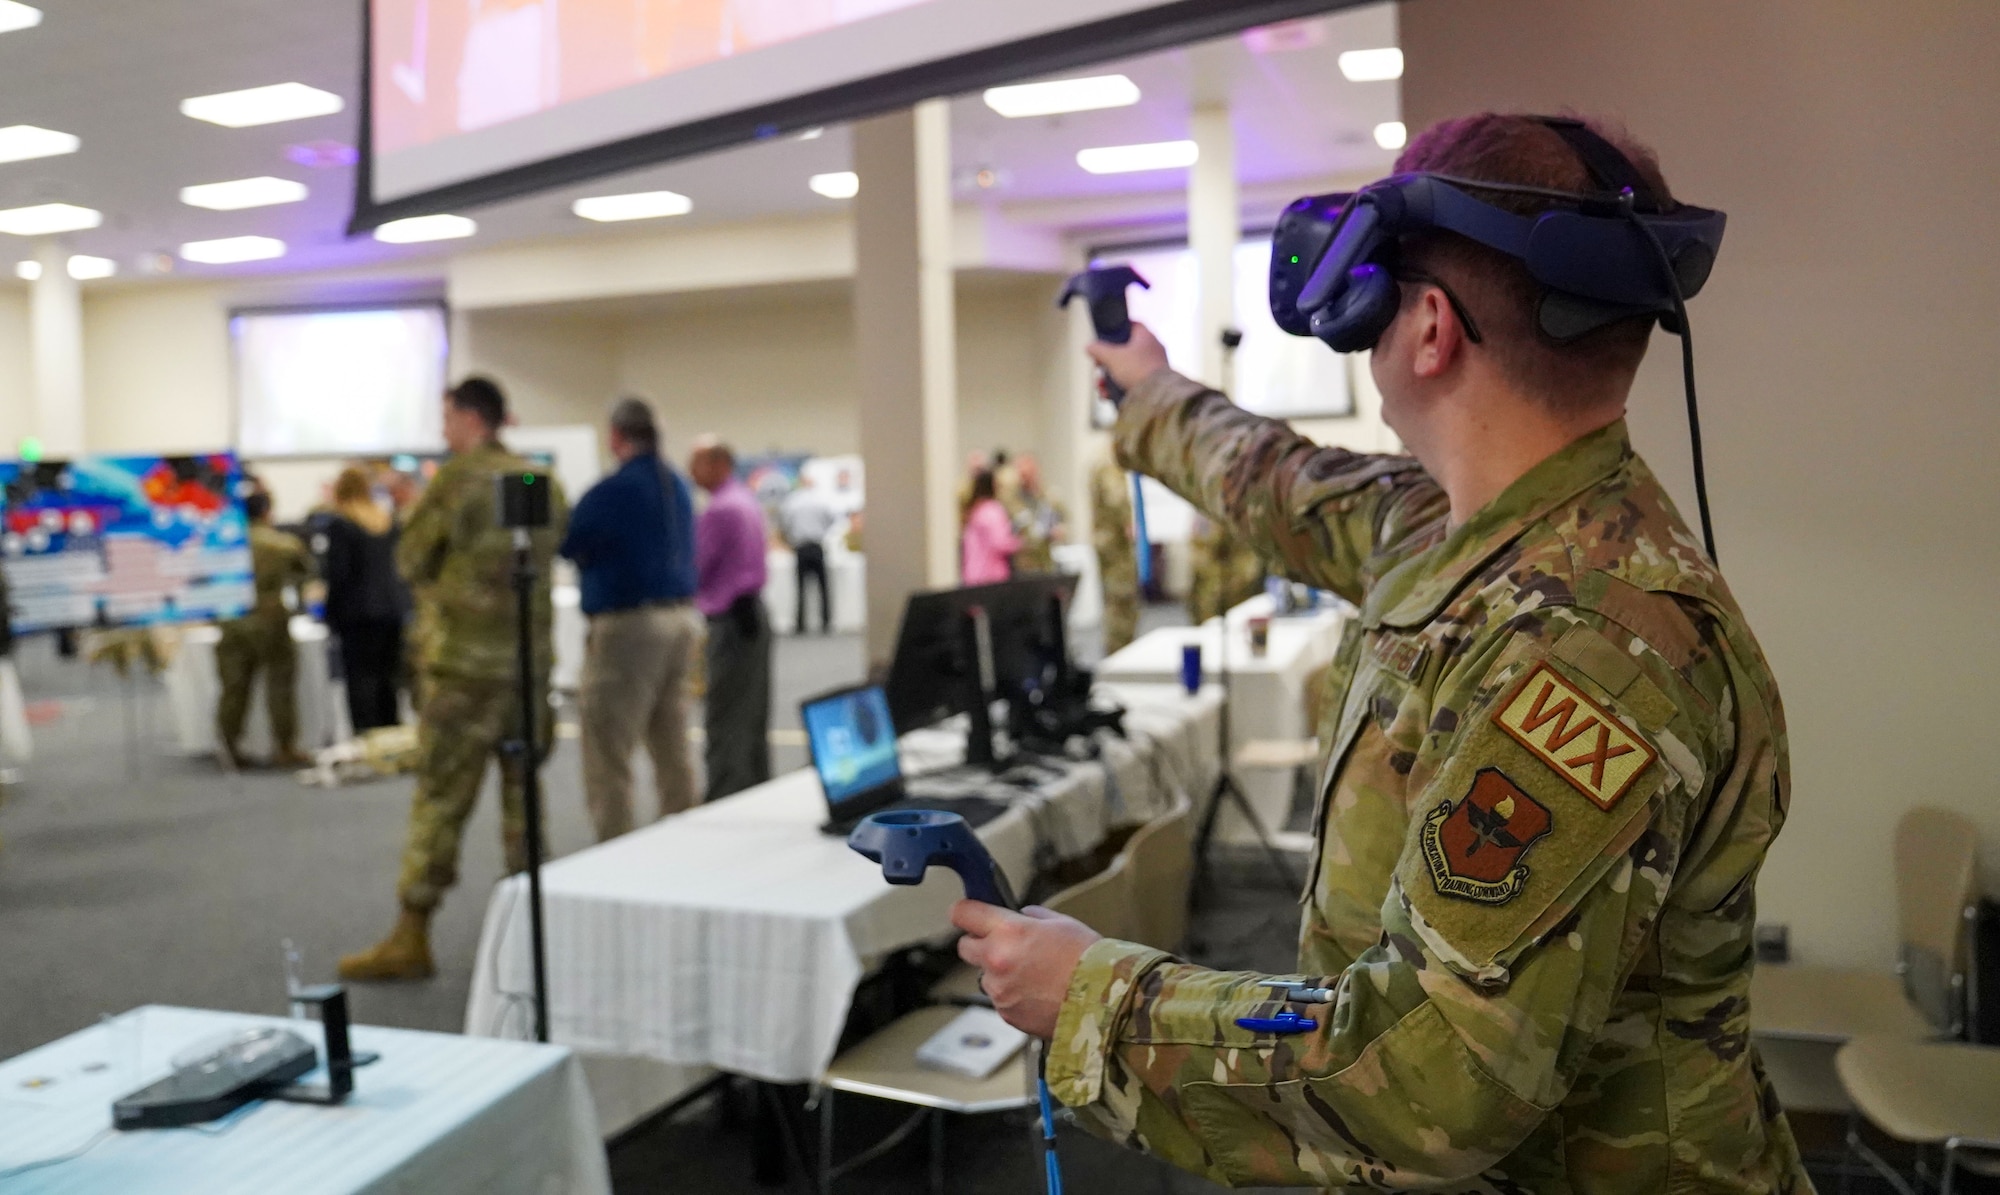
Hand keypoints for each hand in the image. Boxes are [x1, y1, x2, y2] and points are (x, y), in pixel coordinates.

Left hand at [951, 900, 1099, 1038]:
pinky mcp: (1006, 1014)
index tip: (968, 914)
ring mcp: (999, 990)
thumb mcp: (1062, 923)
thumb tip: (1019, 917)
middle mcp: (997, 960)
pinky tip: (1038, 994)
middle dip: (980, 944)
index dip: (965, 912)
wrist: (1104, 1001)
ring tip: (1034, 976)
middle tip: (1004, 946)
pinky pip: (1000, 1000)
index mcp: (1009, 931)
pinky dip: (1013, 996)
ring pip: (984, 976)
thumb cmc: (1088, 960)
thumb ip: (1032, 917)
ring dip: (999, 974)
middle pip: (964, 947)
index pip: (963, 913)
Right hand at [1086, 322, 1171, 396]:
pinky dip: (1118, 388)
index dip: (1118, 328)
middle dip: (1108, 361)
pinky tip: (1108, 395)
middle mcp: (1152, 350)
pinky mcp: (1152, 384)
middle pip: (1125, 350)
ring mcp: (1153, 367)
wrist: (1155, 395)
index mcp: (1146, 337)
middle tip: (1098, 365)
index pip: (1132, 325)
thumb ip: (1098, 349)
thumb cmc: (1138, 370)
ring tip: (1100, 386)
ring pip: (1126, 368)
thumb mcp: (1112, 357)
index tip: (1106, 334)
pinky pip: (1132, 382)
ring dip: (1110, 377)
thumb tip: (1089, 346)